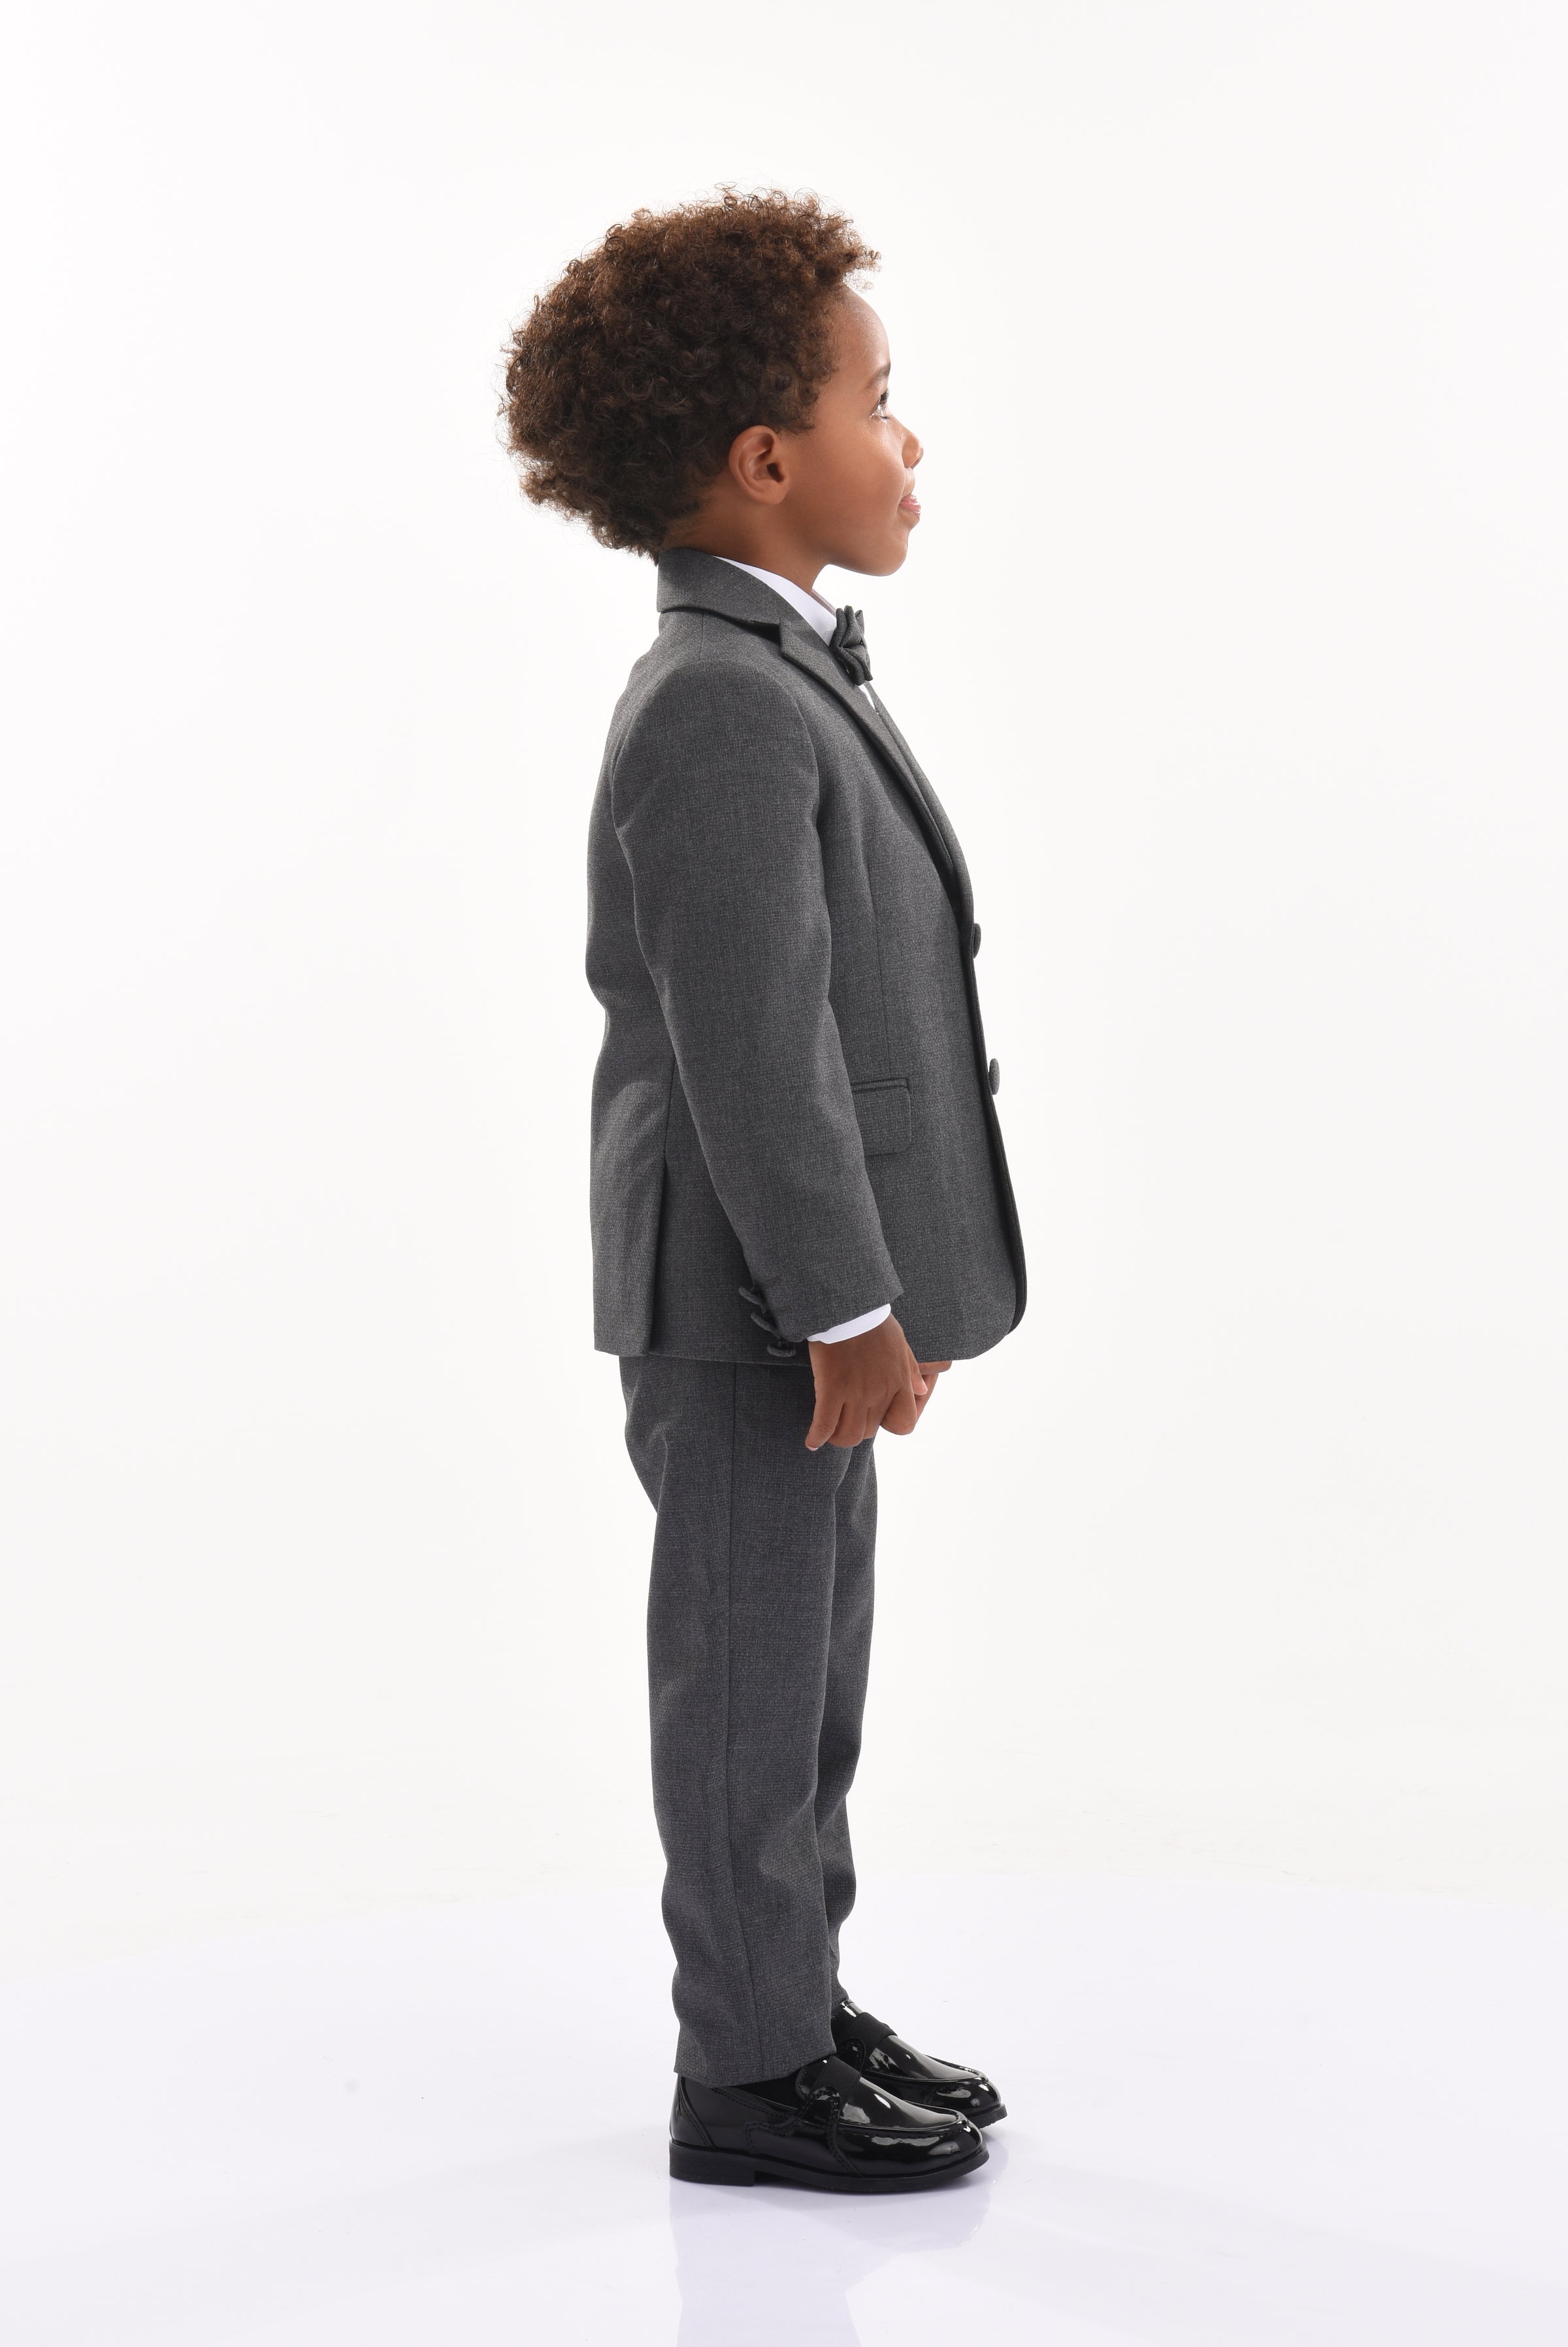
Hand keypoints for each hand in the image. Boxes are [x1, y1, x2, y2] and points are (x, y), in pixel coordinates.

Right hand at [805, 1315, 949, 1449]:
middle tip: (844, 1420)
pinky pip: (825, 1425)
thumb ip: (912, 1369)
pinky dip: (817, 1437)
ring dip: (838, 1437)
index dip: (889, 1425)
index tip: (875, 1417)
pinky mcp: (832, 1390)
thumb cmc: (872, 1320)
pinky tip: (811, 1441)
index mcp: (899, 1381)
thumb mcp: (900, 1343)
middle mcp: (881, 1392)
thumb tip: (922, 1390)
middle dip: (857, 1429)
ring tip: (828, 1433)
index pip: (904, 1423)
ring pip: (849, 1435)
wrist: (847, 1306)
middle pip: (870, 1431)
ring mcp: (857, 1393)